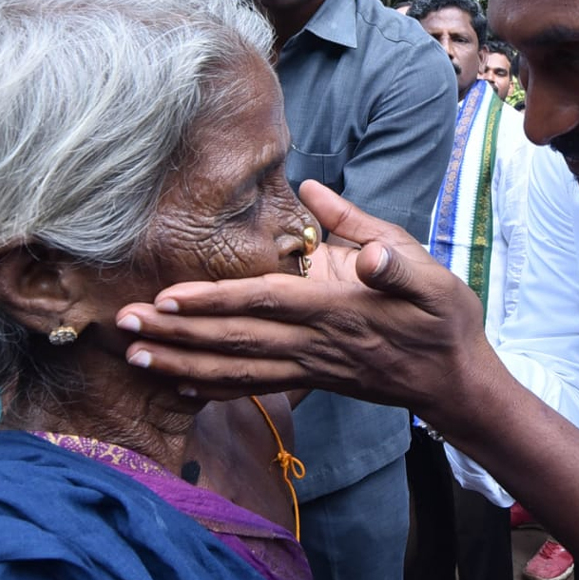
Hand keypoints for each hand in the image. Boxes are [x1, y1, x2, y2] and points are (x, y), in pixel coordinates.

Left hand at [116, 180, 495, 422]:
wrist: (456, 381)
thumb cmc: (442, 319)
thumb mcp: (423, 268)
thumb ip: (367, 230)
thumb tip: (316, 190)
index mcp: (336, 309)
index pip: (263, 302)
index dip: (213, 302)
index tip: (168, 299)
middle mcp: (315, 343)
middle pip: (234, 339)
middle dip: (176, 334)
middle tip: (122, 325)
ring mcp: (310, 368)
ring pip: (235, 368)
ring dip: (182, 363)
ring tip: (134, 357)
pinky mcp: (312, 381)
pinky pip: (255, 387)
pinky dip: (214, 388)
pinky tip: (181, 387)